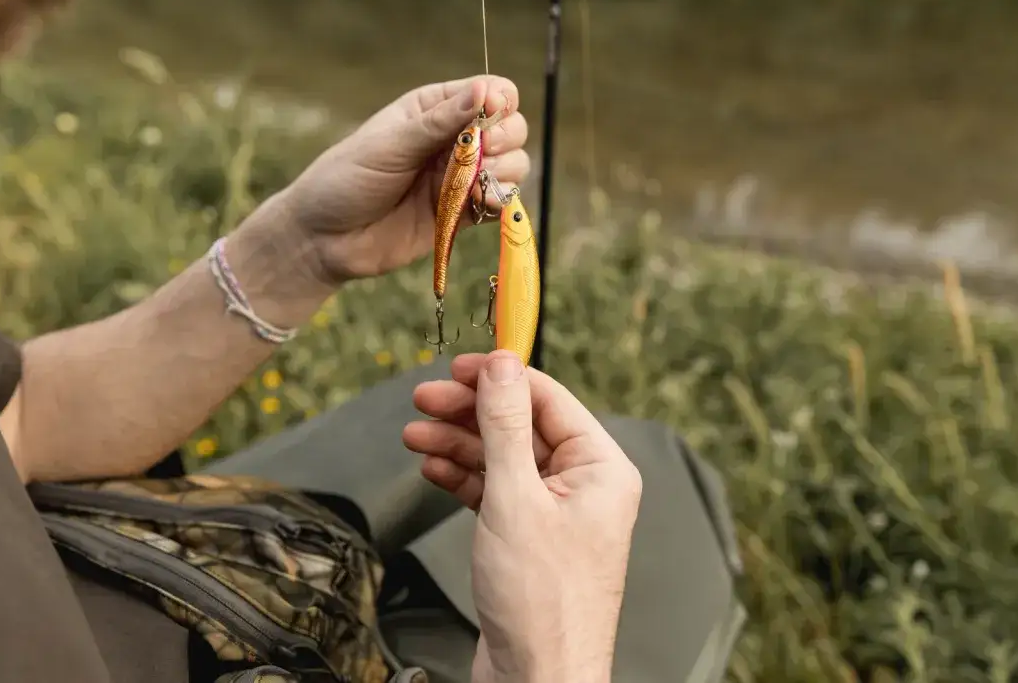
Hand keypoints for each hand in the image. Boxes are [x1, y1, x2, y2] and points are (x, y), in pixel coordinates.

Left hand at [272, 76, 528, 282]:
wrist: (324, 239)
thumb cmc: (346, 179)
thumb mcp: (390, 144)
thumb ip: (440, 122)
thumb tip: (484, 90)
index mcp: (434, 109)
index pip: (490, 91)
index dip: (499, 100)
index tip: (488, 116)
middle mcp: (453, 139)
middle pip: (510, 126)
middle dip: (506, 137)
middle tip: (483, 152)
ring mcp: (460, 177)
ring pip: (513, 164)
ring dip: (507, 169)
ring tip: (480, 181)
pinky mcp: (462, 213)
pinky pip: (499, 201)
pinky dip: (501, 200)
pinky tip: (482, 203)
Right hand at [403, 352, 642, 682]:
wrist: (538, 679)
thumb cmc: (542, 603)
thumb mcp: (516, 498)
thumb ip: (505, 426)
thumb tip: (503, 366)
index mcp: (601, 468)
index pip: (548, 399)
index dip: (500, 378)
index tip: (457, 367)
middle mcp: (584, 486)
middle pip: (521, 426)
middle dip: (470, 412)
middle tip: (423, 399)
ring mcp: (556, 513)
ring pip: (503, 458)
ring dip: (459, 444)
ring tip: (415, 434)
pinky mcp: (530, 538)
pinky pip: (496, 491)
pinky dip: (464, 478)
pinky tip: (434, 467)